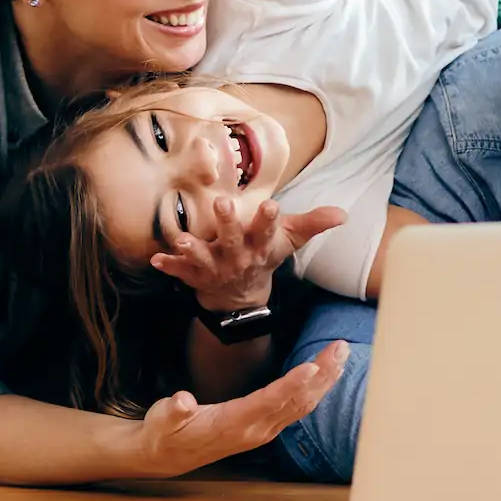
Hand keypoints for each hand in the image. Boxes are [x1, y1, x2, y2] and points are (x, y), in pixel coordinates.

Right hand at [132, 341, 348, 477]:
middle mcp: (254, 429)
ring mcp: (263, 431)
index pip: (268, 401)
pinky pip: (297, 409)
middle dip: (321, 375)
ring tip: (341, 355)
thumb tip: (181, 400)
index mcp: (233, 424)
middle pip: (296, 400)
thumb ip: (173, 411)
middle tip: (341, 348)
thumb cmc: (166, 432)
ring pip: (301, 405)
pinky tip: (326, 376)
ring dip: (324, 381)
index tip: (312, 367)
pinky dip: (315, 390)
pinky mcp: (265, 428)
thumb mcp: (162, 420)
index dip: (291, 385)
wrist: (168, 456)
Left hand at [150, 196, 345, 311]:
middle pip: (234, 240)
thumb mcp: (289, 240)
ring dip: (193, 249)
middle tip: (222, 203)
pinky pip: (180, 272)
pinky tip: (156, 260)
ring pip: (204, 258)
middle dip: (228, 224)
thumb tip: (344, 214)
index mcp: (260, 246)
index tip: (271, 205)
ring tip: (183, 239)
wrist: (240, 297)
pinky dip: (169, 266)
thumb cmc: (264, 257)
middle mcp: (238, 257)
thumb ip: (314, 224)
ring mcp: (215, 267)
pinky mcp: (195, 275)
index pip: (268, 231)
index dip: (269, 219)